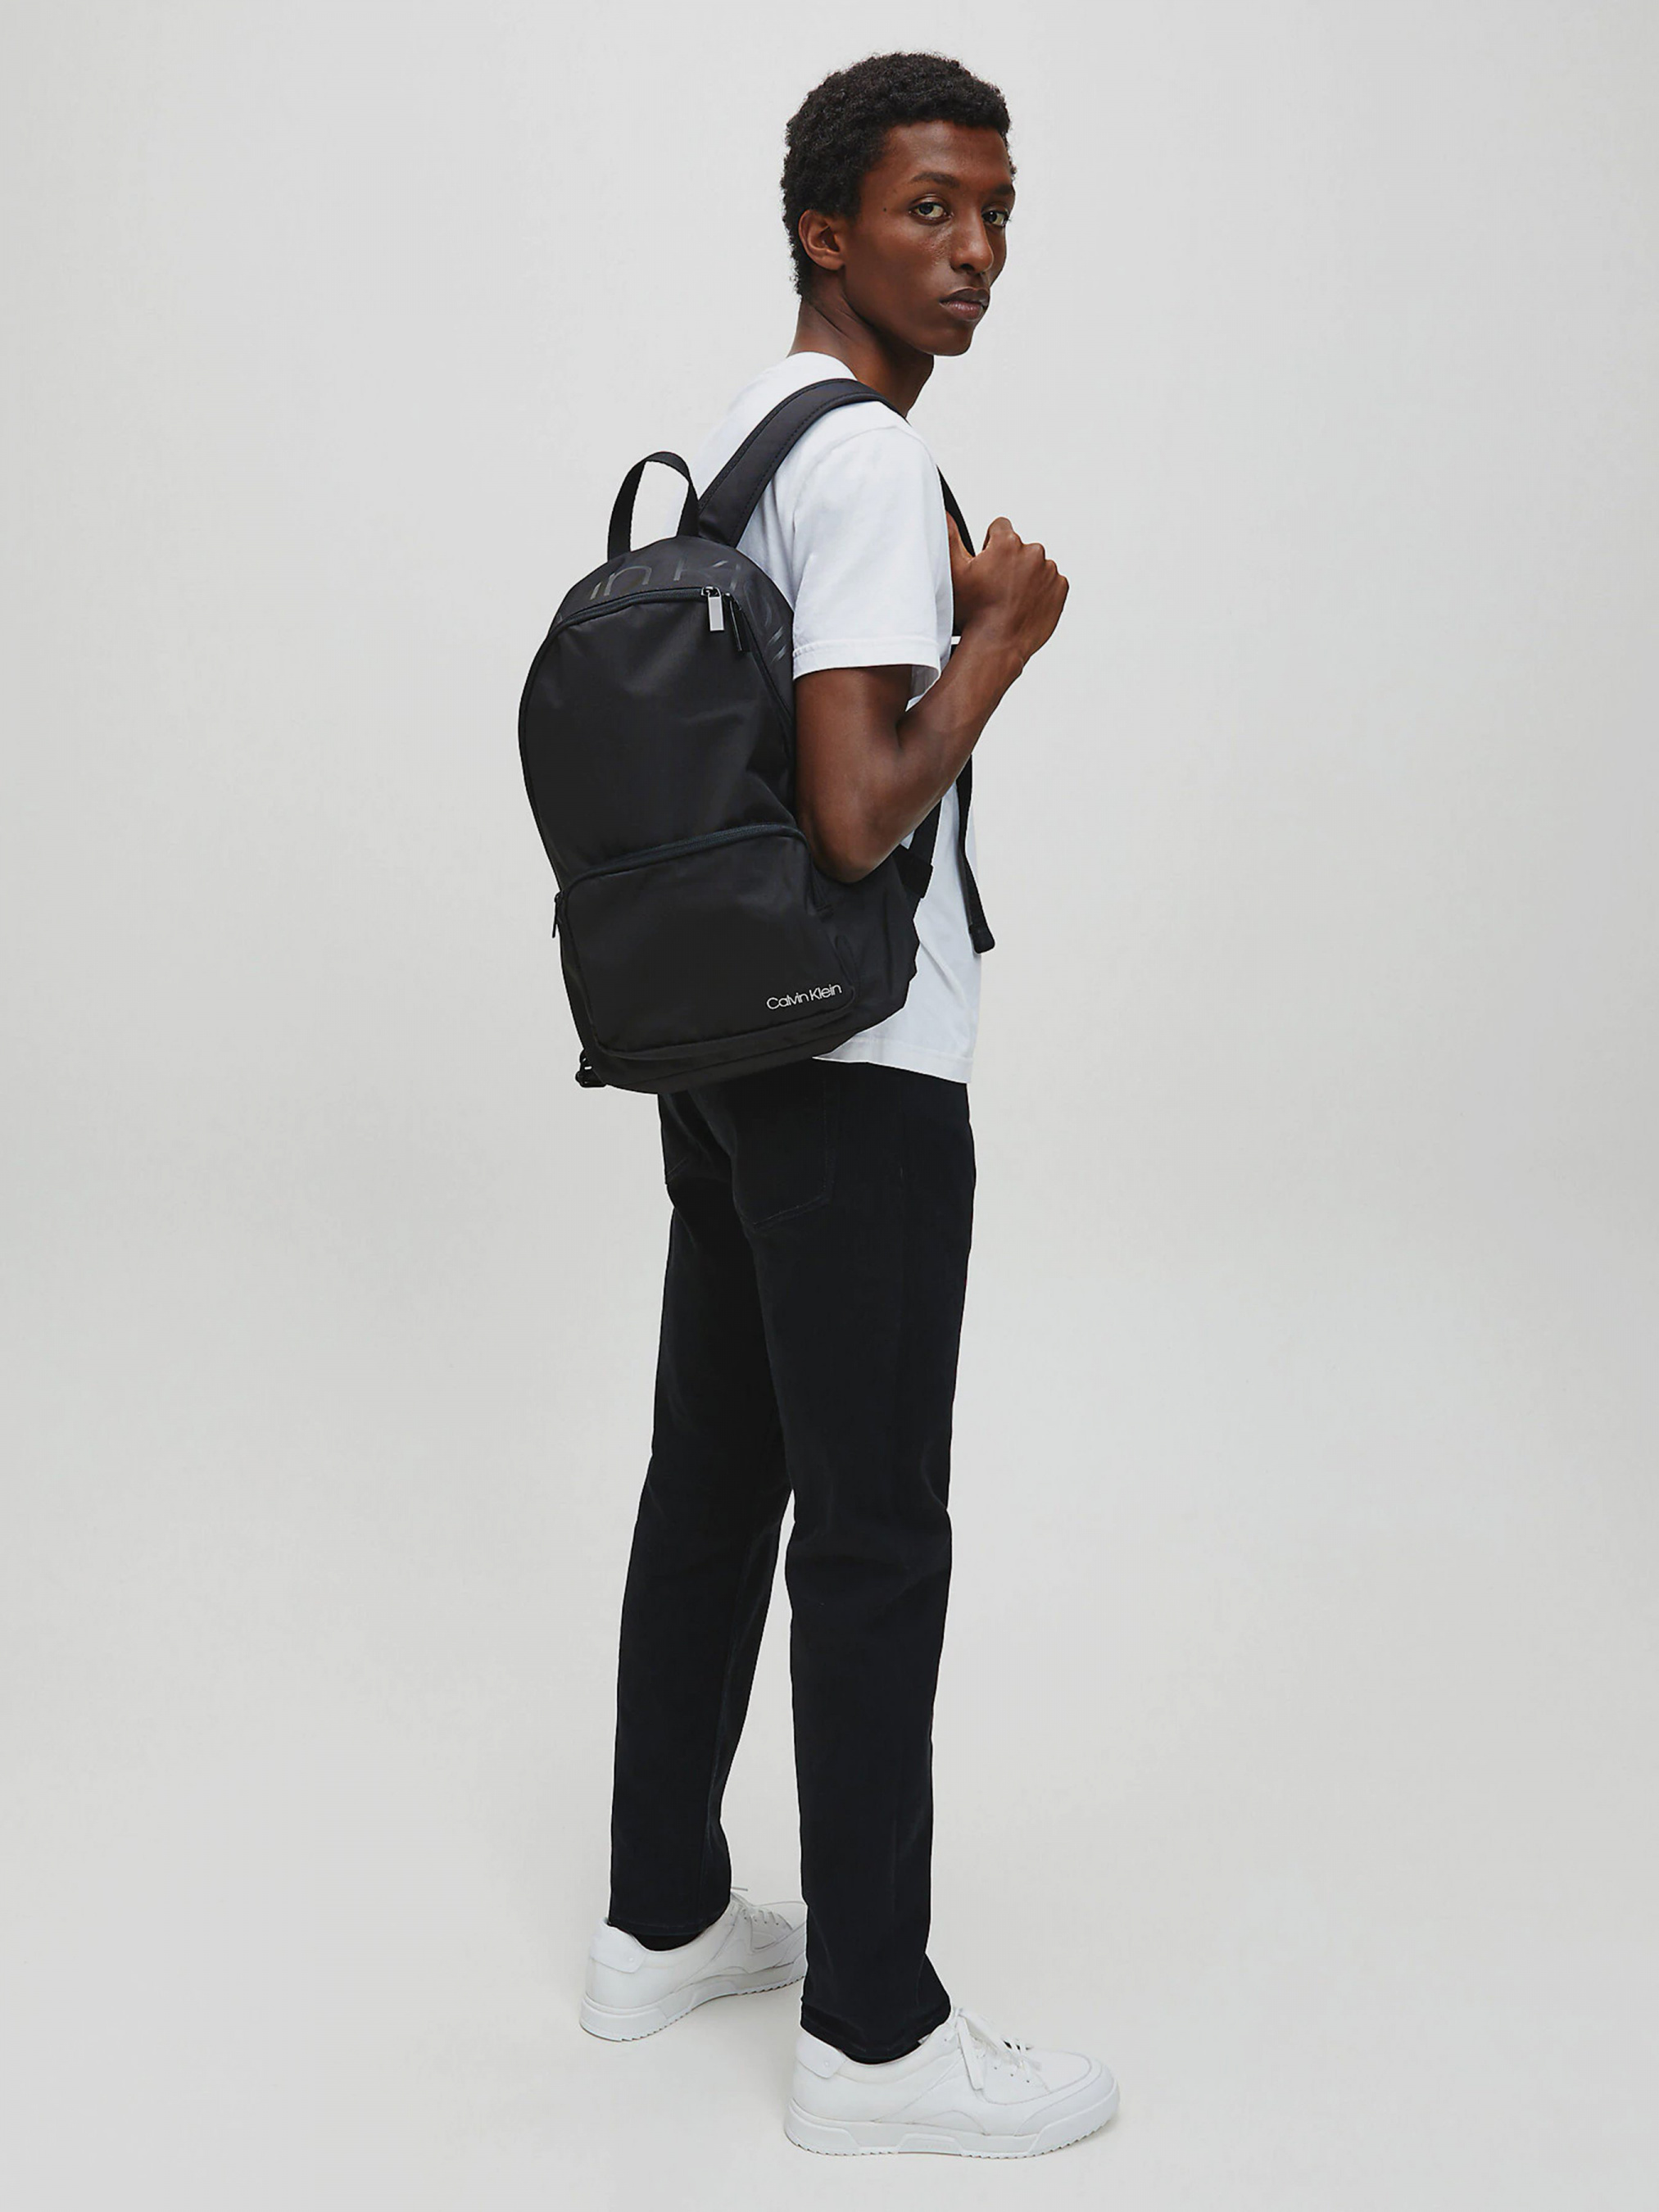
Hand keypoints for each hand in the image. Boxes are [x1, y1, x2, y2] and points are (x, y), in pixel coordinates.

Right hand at [948, 513, 1068, 666]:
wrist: (997, 646)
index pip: (1000, 528)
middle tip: (997, 587)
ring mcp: (1049, 571)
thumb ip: (949, 537)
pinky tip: (1025, 605)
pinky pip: (1051, 583)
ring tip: (1011, 599)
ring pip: (1036, 566)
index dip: (990, 546)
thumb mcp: (954, 573)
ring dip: (1026, 576)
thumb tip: (944, 515)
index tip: (987, 566)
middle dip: (1010, 562)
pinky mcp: (1060, 589)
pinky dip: (1041, 591)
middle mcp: (1033, 552)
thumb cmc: (974, 613)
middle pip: (1019, 548)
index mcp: (1008, 543)